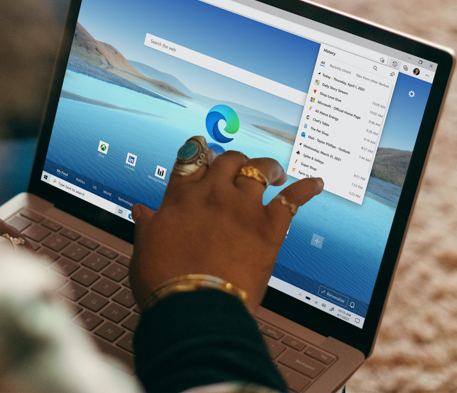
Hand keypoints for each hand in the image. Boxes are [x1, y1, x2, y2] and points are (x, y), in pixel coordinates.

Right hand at [129, 140, 323, 312]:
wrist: (194, 307)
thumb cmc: (165, 282)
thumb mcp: (145, 248)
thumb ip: (147, 225)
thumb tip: (142, 213)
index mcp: (180, 197)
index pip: (191, 159)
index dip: (197, 151)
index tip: (202, 149)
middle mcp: (212, 194)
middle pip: (228, 160)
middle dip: (232, 161)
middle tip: (237, 167)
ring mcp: (242, 207)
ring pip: (258, 170)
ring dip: (266, 168)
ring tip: (273, 172)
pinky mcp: (269, 227)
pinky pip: (291, 200)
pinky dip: (305, 189)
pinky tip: (315, 183)